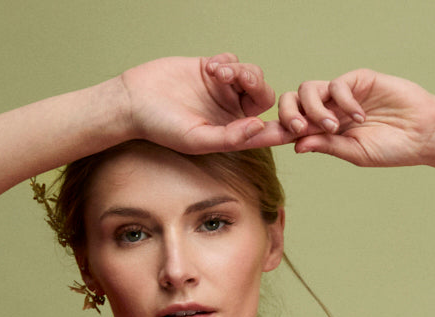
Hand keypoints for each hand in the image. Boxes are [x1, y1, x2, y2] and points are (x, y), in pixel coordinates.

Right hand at [119, 54, 280, 153]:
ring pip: (251, 75)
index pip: (267, 130)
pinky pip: (234, 60)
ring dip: (240, 70)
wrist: (134, 100)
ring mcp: (222, 89)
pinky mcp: (211, 69)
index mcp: (233, 132)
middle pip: (264, 96)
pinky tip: (209, 68)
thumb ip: (230, 137)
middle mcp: (231, 111)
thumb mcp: (197, 139)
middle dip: (258, 86)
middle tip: (244, 79)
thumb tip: (260, 128)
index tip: (300, 124)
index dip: (285, 127)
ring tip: (217, 73)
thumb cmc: (162, 127)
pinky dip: (227, 62)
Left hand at [275, 69, 434, 166]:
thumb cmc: (393, 149)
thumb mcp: (355, 153)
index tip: (256, 139)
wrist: (424, 135)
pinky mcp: (359, 80)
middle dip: (288, 115)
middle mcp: (328, 110)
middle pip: (291, 102)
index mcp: (324, 131)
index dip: (275, 132)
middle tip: (301, 129)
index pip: (292, 128)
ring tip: (334, 126)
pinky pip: (337, 85)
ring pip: (308, 89)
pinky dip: (343, 101)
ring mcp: (342, 94)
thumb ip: (327, 146)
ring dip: (314, 109)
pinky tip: (359, 116)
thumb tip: (296, 145)